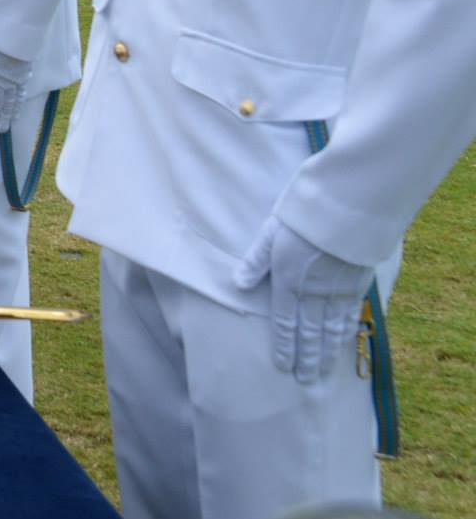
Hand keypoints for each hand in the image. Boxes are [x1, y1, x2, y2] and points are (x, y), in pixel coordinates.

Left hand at [233, 216, 372, 382]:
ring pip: (330, 331)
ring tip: (322, 374)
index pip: (284, 322)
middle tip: (305, 382)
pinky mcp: (357, 287)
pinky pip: (349, 318)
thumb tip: (237, 284)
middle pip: (308, 333)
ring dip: (325, 354)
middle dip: (305, 359)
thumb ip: (255, 261)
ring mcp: (337, 292)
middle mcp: (313, 293)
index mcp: (288, 282)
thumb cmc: (303, 219)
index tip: (283, 367)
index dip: (284, 346)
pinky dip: (344, 335)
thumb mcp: (270, 234)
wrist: (346, 211)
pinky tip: (342, 347)